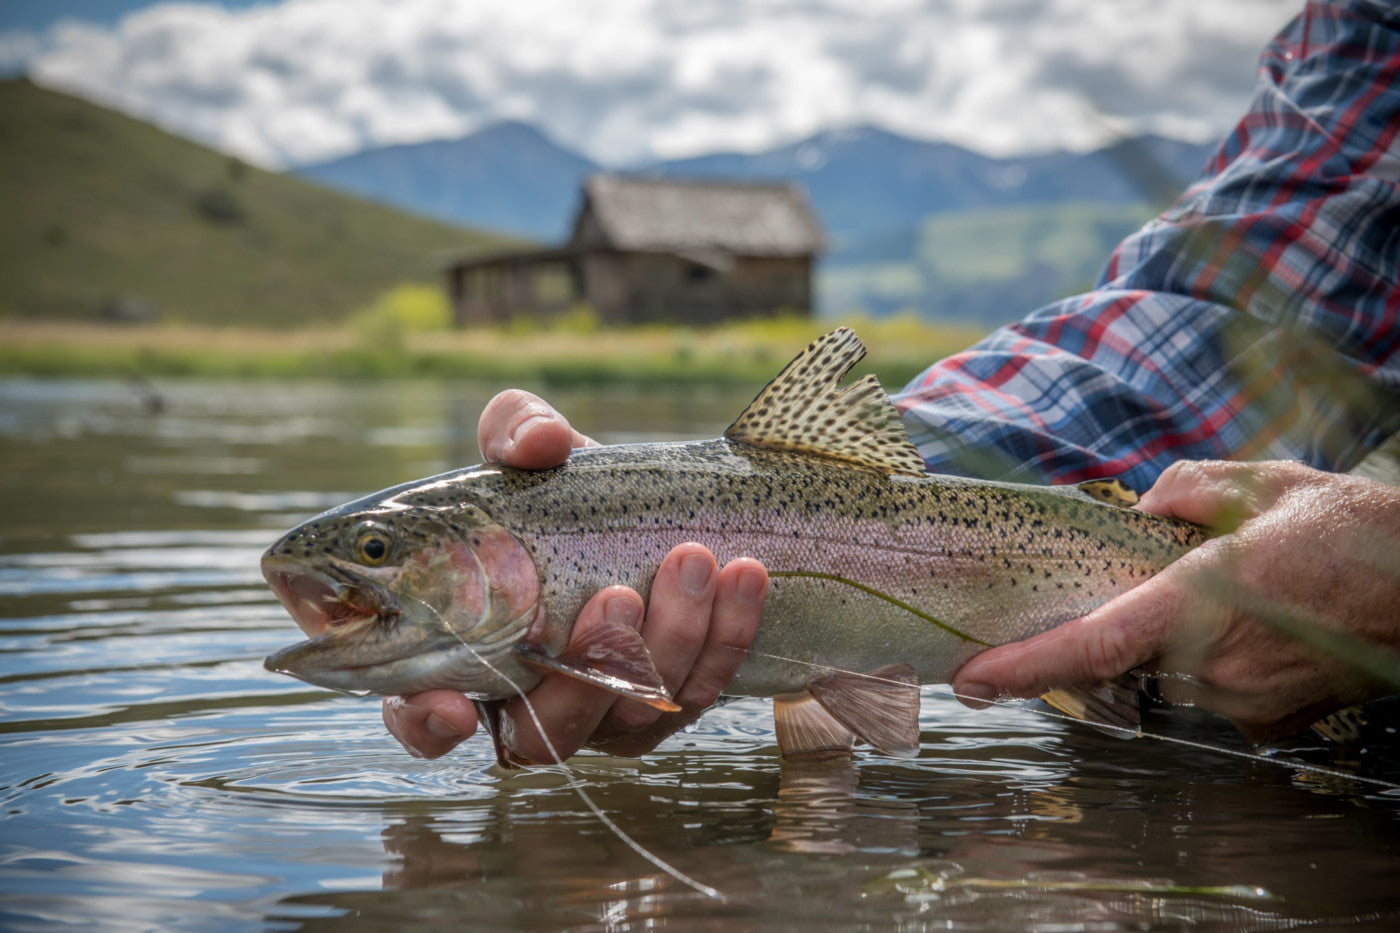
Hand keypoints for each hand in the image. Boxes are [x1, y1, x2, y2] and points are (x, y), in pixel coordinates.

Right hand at [382, 390, 767, 761]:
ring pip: (632, 714)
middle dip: (586, 668)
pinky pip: (700, 691)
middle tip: (617, 593)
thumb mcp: (531, 449)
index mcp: (463, 653)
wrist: (647, 511)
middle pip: (548, 732)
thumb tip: (540, 443)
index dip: (429, 724)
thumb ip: (515, 432)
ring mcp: (602, 715)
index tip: (453, 707)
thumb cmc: (560, 489)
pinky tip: (743, 577)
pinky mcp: (668, 705)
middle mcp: (528, 701)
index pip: (423, 719)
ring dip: (670, 640)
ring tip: (693, 559)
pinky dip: (726, 636)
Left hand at [952, 460, 1399, 742]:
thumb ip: (1185, 489)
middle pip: (1120, 658)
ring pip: (1163, 676)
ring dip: (1169, 643)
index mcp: (1201, 601)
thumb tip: (1143, 508)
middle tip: (1156, 588)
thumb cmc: (1353, 533)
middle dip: (1116, 627)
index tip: (970, 679)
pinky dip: (1206, 663)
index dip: (1023, 668)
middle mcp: (1213, 664)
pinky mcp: (1268, 724)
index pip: (1090, 647)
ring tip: (1231, 600)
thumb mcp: (1265, 483)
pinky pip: (1206, 694)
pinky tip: (1249, 627)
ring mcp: (1242, 703)